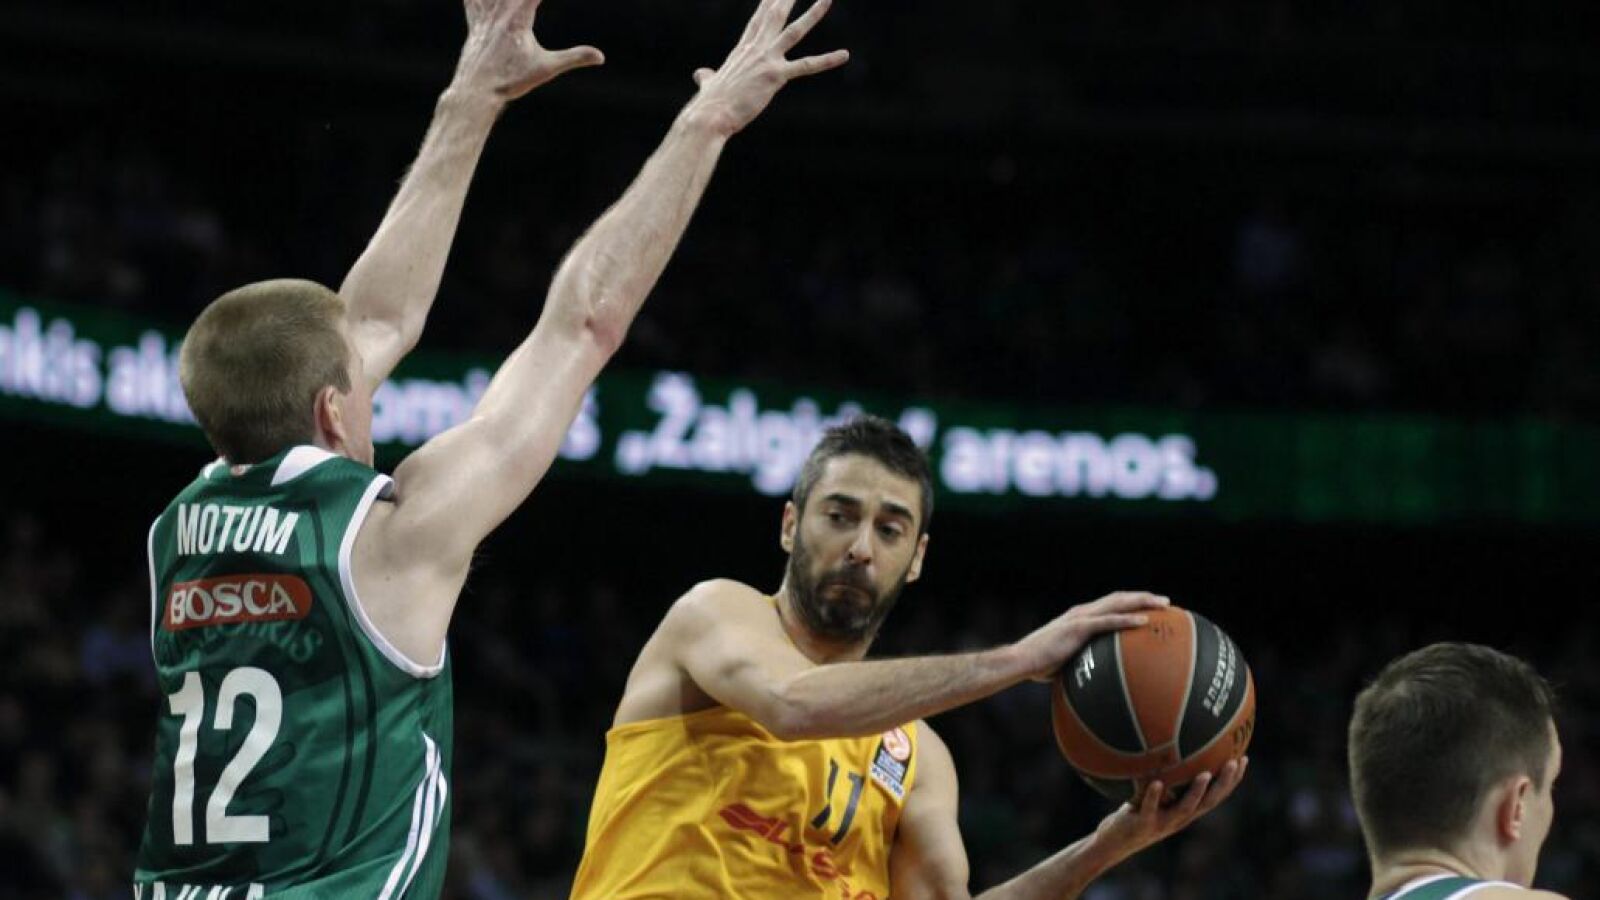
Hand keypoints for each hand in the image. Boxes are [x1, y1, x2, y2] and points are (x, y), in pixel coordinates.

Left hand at [454, 0, 603, 100]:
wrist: (477, 90)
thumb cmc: (511, 81)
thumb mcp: (546, 68)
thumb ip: (574, 58)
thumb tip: (600, 56)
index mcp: (518, 18)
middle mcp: (499, 12)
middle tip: (532, 2)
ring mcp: (485, 16)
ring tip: (517, 3)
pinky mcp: (475, 24)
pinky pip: (473, 0)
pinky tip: (485, 1)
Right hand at [685, 0, 849, 136]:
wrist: (709, 115)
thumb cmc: (710, 103)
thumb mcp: (709, 84)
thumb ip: (707, 77)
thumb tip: (700, 74)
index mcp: (743, 49)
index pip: (758, 20)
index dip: (768, 3)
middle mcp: (756, 48)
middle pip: (775, 15)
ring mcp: (767, 60)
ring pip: (794, 31)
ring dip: (813, 14)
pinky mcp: (775, 76)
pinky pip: (806, 66)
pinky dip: (827, 61)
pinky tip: (844, 55)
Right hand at [1012, 591, 1169, 682]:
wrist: (1021, 661)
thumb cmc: (1040, 665)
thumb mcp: (1066, 661)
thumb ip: (1082, 662)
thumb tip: (1095, 680)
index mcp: (1080, 617)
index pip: (1111, 604)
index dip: (1131, 602)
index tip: (1151, 607)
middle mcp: (1082, 612)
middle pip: (1119, 598)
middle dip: (1144, 597)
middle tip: (1166, 602)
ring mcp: (1080, 618)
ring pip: (1118, 603)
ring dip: (1142, 602)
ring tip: (1163, 605)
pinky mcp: (1078, 627)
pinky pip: (1108, 621)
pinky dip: (1127, 619)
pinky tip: (1144, 622)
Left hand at [1093, 757, 1248, 861]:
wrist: (1114, 841)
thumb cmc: (1136, 811)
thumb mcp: (1154, 793)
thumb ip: (1165, 776)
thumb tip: (1170, 742)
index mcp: (1187, 810)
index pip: (1216, 795)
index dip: (1232, 780)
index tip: (1243, 759)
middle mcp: (1180, 818)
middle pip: (1209, 802)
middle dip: (1223, 783)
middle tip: (1234, 762)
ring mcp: (1163, 823)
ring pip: (1185, 808)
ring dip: (1197, 791)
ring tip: (1204, 774)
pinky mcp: (1143, 825)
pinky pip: (1150, 808)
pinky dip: (1154, 795)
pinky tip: (1157, 782)